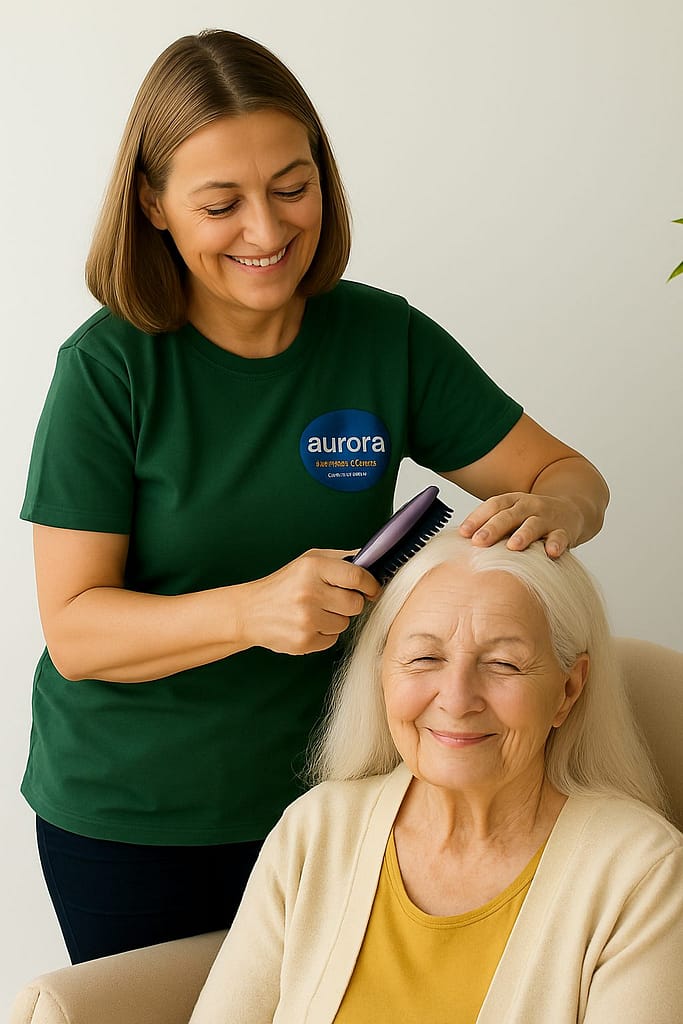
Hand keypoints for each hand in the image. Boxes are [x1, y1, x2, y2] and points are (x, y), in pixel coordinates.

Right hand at [243, 549, 380, 654]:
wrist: (250, 612)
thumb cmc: (283, 585)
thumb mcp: (308, 561)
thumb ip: (340, 559)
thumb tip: (371, 558)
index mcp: (312, 568)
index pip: (357, 577)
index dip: (370, 584)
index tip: (372, 589)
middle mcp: (309, 593)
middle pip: (355, 604)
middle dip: (349, 603)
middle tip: (333, 600)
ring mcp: (306, 619)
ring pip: (345, 623)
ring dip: (335, 619)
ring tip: (315, 612)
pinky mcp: (304, 641)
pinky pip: (332, 639)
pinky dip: (324, 634)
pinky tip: (307, 625)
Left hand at [458, 492, 584, 557]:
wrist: (572, 509)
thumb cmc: (531, 518)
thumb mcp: (510, 516)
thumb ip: (489, 526)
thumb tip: (457, 544)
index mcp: (512, 501)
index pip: (493, 505)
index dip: (477, 518)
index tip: (462, 533)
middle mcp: (529, 506)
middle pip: (509, 515)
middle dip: (493, 528)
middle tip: (479, 542)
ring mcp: (547, 517)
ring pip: (534, 524)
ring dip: (523, 534)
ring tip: (513, 546)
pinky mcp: (565, 530)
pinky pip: (560, 537)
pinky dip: (556, 544)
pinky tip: (551, 553)